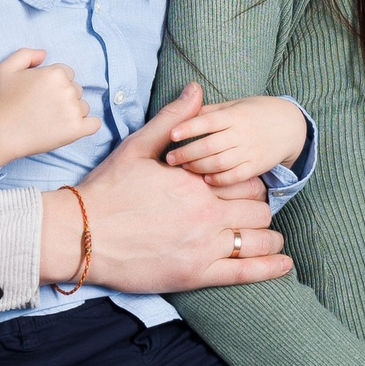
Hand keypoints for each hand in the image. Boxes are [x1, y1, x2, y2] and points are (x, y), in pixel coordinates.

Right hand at [0, 46, 93, 182]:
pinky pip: (94, 124)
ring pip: (83, 107)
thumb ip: (26, 54)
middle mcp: (67, 89)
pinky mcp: (77, 129)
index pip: (67, 74)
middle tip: (44, 108)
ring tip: (51, 120)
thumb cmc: (4, 101)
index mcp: (55, 73)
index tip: (42, 94)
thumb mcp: (6, 69)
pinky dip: (87, 126)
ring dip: (72, 113)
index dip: (54, 84)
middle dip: (63, 97)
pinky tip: (73, 127)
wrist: (2, 133)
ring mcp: (73, 110)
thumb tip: (45, 54)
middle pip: (76, 90)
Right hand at [36, 84, 292, 291]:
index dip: (248, 183)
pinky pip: (245, 272)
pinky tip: (283, 264)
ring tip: (269, 239)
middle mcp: (206, 213)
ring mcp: (203, 247)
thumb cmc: (107, 190)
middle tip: (251, 214)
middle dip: (258, 210)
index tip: (243, 189)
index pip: (245, 180)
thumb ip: (173, 121)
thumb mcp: (138, 146)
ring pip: (258, 240)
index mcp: (196, 182)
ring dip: (268, 238)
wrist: (81, 233)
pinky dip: (270, 268)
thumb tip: (196, 90)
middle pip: (257, 210)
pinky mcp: (196, 275)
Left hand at [166, 95, 307, 185]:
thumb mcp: (235, 104)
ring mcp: (250, 151)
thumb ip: (210, 110)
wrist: (291, 126)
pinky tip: (206, 179)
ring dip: (199, 167)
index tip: (171, 135)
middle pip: (210, 145)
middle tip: (169, 159)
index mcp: (235, 115)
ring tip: (184, 168)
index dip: (188, 128)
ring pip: (220, 162)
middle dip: (187, 153)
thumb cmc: (257, 112)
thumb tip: (184, 108)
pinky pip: (235, 176)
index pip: (208, 121)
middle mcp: (242, 133)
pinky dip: (219, 179)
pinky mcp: (257, 166)